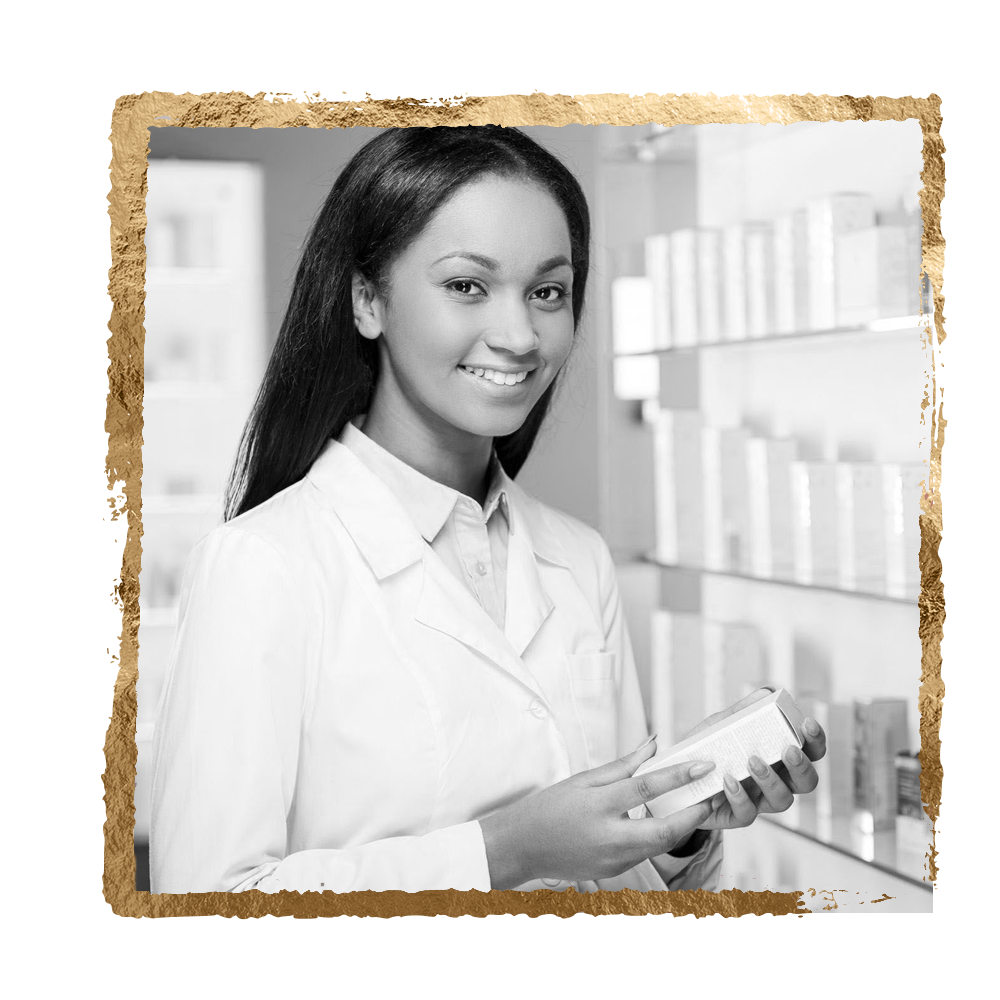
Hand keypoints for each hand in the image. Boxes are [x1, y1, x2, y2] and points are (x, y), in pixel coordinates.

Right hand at [479, 738, 716, 888]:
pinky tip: (662, 823)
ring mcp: (612, 860)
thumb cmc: (550, 807)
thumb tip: (653, 745)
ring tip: (692, 807)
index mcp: (598, 806)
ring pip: (659, 845)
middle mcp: (608, 837)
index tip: (703, 765)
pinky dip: (656, 838)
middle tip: (710, 797)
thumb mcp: (583, 779)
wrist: (523, 847)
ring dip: (679, 827)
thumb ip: (623, 765)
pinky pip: (644, 853)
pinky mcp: (614, 872)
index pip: (647, 788)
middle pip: (665, 831)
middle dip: (693, 815)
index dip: (679, 775)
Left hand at [687, 688, 827, 832]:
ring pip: (783, 800)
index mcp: (778, 756)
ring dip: (771, 780)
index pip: (810, 751)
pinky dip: (740, 796)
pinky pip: (748, 813)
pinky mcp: (737, 815)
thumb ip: (743, 711)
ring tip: (752, 761)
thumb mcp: (721, 725)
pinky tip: (728, 780)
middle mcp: (775, 780)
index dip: (816, 740)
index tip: (807, 724)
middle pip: (807, 781)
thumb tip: (766, 693)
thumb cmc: (706, 749)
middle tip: (788, 751)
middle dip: (802, 766)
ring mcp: (759, 800)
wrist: (675, 776)